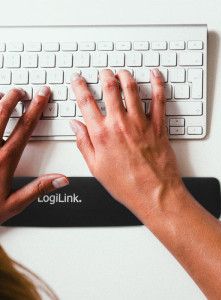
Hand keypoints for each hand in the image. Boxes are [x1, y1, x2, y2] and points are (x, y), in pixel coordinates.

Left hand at [0, 87, 68, 223]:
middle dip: (13, 97)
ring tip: (2, 94)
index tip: (41, 96)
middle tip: (20, 91)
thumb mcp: (13, 204)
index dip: (36, 108)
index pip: (25, 127)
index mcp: (4, 160)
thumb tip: (61, 179)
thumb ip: (38, 189)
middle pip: (2, 113)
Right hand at [70, 69, 184, 220]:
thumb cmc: (127, 185)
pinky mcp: (158, 126)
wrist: (155, 194)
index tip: (77, 78)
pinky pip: (159, 99)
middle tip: (103, 73)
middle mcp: (120, 124)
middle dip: (104, 75)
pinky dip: (157, 83)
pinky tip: (154, 74)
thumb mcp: (96, 168)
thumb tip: (75, 125)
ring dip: (125, 75)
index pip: (86, 101)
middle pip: (109, 88)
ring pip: (131, 88)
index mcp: (102, 134)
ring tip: (122, 73)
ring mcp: (141, 123)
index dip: (79, 85)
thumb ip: (83, 143)